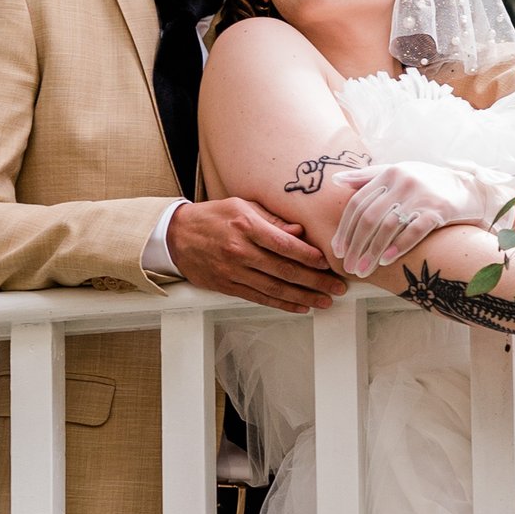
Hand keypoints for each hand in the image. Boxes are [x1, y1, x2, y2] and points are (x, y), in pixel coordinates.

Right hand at [167, 198, 344, 311]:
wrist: (177, 236)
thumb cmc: (213, 217)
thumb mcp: (242, 206)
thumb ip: (272, 219)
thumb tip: (299, 231)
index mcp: (246, 226)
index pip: (284, 244)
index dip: (309, 256)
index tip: (328, 263)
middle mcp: (240, 250)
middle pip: (284, 270)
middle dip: (315, 280)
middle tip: (337, 287)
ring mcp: (233, 271)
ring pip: (274, 288)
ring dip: (303, 297)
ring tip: (325, 301)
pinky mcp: (227, 286)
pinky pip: (259, 297)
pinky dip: (282, 304)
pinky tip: (300, 307)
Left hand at [324, 158, 504, 277]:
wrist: (469, 188)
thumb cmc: (427, 183)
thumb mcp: (397, 173)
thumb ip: (367, 177)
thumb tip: (336, 181)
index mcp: (389, 173)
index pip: (358, 203)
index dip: (345, 229)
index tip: (337, 250)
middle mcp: (403, 182)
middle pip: (369, 217)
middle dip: (355, 245)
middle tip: (348, 267)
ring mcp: (422, 195)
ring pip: (388, 226)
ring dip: (372, 251)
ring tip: (363, 270)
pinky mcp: (439, 210)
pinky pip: (415, 230)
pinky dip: (398, 246)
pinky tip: (386, 261)